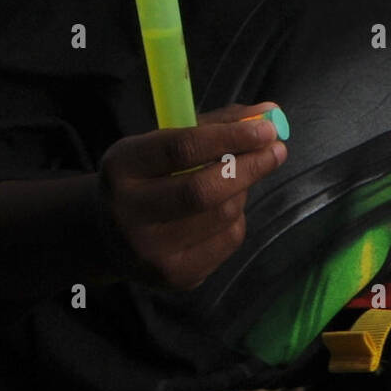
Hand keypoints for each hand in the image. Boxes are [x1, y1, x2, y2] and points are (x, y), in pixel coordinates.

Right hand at [96, 102, 286, 289]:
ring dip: (242, 191)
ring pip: (223, 215)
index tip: (266, 129)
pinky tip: (220, 211)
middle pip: (203, 191)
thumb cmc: (151, 174)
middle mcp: (129, 212)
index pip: (182, 149)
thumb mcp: (168, 140)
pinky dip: (237, 218)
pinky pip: (229, 240)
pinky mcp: (175, 276)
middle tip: (277, 150)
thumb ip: (218, 124)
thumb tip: (270, 114)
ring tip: (236, 180)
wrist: (113, 234)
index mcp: (123, 167)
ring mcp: (150, 251)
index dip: (230, 136)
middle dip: (250, 167)